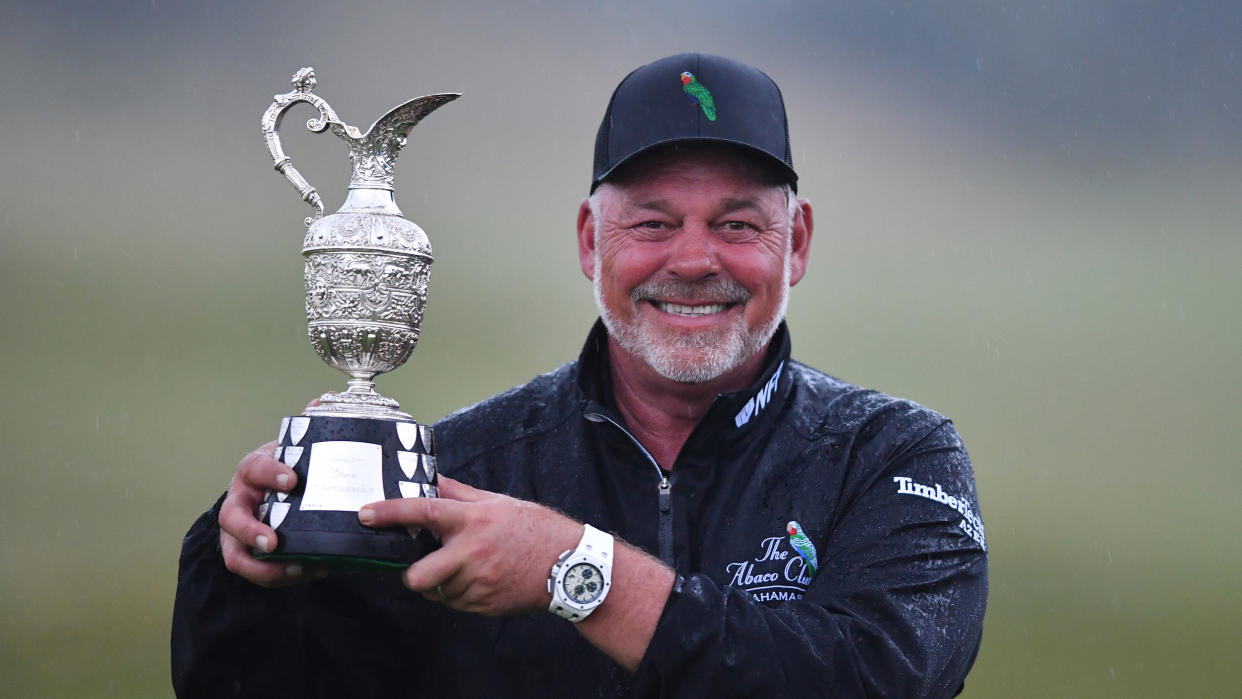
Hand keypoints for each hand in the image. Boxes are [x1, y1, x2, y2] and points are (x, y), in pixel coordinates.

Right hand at [218, 441, 323, 586]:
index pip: (255, 468)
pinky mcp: (250, 553)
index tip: (292, 480)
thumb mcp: (298, 456)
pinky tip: (313, 570)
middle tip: (273, 544)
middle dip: (251, 533)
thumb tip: (350, 466)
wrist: (284, 483)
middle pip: (231, 519)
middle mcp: (239, 501)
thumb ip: (312, 461)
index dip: (270, 474)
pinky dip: (284, 575)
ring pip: (238, 556)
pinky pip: (260, 571)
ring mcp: (239, 531)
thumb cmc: (293, 468)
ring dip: (267, 567)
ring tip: (300, 568)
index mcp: (252, 471)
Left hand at [358, 476, 582, 615]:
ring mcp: (478, 583)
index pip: (423, 512)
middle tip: (419, 566)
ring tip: (465, 568)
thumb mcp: (496, 503)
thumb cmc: (533, 529)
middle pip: (418, 576)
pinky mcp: (484, 605)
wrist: (569, 565)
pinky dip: (459, 593)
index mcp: (473, 520)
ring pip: (438, 591)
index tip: (366, 513)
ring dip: (442, 583)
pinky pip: (456, 603)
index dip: (390, 513)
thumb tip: (429, 479)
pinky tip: (479, 580)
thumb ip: (458, 493)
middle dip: (412, 575)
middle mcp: (472, 552)